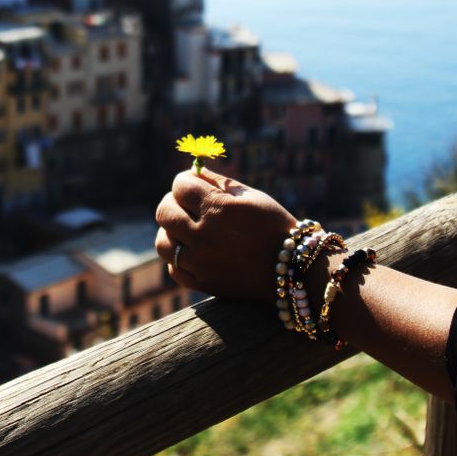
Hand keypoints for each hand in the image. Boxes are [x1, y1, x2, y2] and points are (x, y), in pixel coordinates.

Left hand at [155, 168, 296, 301]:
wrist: (293, 268)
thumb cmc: (273, 225)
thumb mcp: (250, 196)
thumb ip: (218, 182)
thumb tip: (191, 171)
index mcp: (219, 208)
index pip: (179, 185)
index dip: (185, 181)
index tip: (193, 185)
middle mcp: (205, 235)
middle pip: (164, 211)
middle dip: (173, 203)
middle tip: (186, 205)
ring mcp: (202, 262)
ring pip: (162, 243)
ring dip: (172, 233)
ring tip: (188, 231)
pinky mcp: (203, 284)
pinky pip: (174, 269)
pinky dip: (179, 260)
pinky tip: (194, 253)